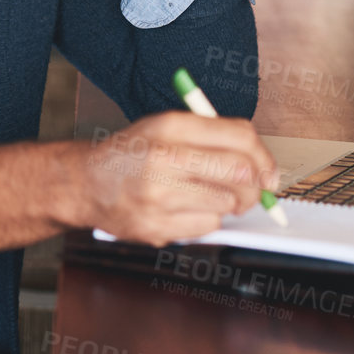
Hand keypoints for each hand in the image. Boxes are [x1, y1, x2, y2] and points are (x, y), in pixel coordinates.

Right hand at [58, 113, 277, 246]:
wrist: (85, 183)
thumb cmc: (133, 154)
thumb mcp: (166, 127)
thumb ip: (212, 137)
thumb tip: (263, 166)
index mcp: (170, 126)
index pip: (240, 137)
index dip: (264, 156)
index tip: (268, 171)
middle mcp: (164, 158)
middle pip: (242, 173)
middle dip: (255, 186)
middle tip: (250, 189)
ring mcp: (159, 195)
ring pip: (228, 204)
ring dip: (227, 203)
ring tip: (203, 195)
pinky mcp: (156, 226)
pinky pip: (207, 227)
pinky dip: (205, 220)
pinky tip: (183, 209)